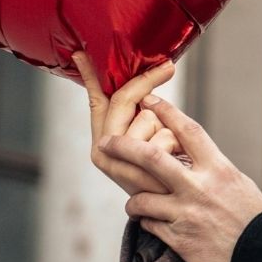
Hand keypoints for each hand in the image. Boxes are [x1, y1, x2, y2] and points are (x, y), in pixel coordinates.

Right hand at [74, 51, 177, 195]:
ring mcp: (118, 164)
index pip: (97, 100)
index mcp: (101, 140)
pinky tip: (176, 163)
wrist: (179, 209)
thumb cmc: (166, 171)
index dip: (91, 76)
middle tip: (169, 66)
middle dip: (146, 82)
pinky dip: (177, 145)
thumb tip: (151, 79)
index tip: (82, 52)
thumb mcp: (151, 140)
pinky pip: (165, 137)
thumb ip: (143, 115)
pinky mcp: (140, 175)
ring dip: (168, 128)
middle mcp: (102, 151)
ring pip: (149, 117)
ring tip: (171, 153)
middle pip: (123, 99)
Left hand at [100, 95, 261, 261]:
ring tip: (136, 204)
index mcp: (219, 170)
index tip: (149, 100)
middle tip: (106, 142)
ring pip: (140, 198)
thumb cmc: (254, 218)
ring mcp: (187, 214)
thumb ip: (212, 169)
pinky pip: (149, 225)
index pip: (188, 132)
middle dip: (123, 146)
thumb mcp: (238, 184)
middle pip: (151, 158)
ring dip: (133, 200)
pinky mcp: (180, 240)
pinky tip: (153, 224)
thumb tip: (188, 154)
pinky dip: (147, 222)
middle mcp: (200, 188)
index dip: (167, 113)